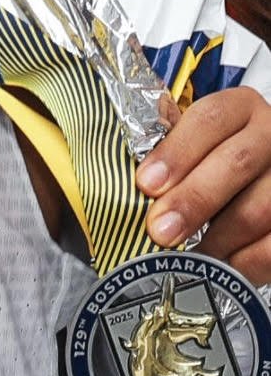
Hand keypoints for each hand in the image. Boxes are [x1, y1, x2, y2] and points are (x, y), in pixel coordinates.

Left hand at [137, 86, 270, 282]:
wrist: (262, 179)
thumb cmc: (217, 163)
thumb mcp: (196, 145)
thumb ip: (167, 149)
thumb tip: (120, 178)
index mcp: (240, 108)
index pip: (209, 118)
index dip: (176, 151)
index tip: (145, 184)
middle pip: (236, 162)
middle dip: (194, 199)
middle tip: (160, 231)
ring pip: (258, 208)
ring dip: (218, 239)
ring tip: (188, 258)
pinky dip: (245, 261)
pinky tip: (220, 267)